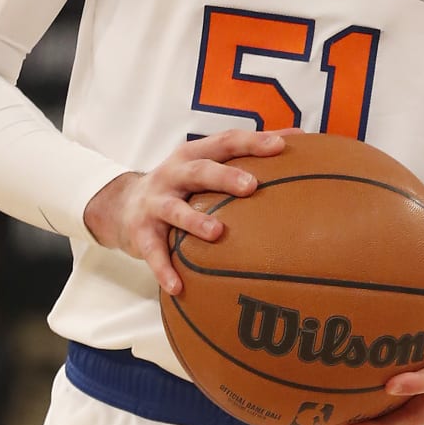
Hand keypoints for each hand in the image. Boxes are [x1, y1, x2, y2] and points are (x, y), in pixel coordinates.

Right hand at [83, 129, 289, 295]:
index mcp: (194, 155)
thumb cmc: (181, 185)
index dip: (252, 142)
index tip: (281, 146)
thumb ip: (245, 154)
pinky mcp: (142, 232)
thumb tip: (302, 138)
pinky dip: (164, 269)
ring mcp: (155, 202)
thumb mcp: (205, 164)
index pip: (225, 142)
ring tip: (216, 233)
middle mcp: (173, 174)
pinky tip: (178, 286)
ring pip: (174, 209)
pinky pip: (153, 252)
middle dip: (224, 177)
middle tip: (251, 186)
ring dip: (194, 220)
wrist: (121, 205)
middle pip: (200, 171)